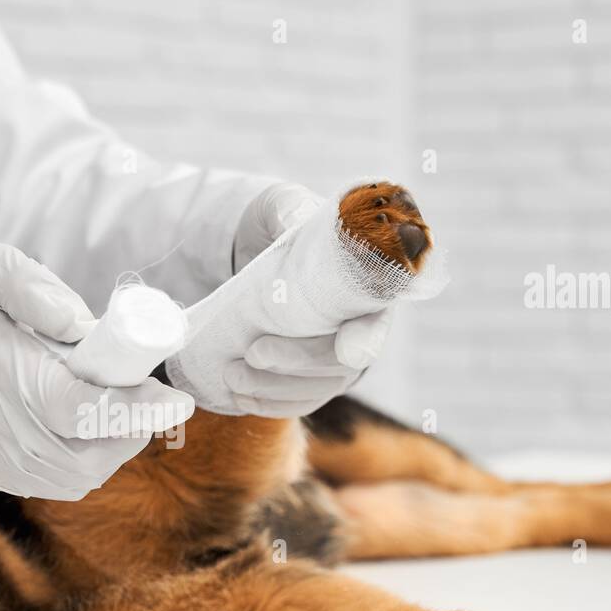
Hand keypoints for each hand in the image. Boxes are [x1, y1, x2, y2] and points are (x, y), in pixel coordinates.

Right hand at [0, 244, 193, 500]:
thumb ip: (35, 289)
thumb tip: (79, 323)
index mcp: (11, 384)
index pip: (86, 409)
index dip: (137, 407)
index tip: (178, 399)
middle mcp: (8, 437)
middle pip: (96, 453)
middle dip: (131, 425)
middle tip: (148, 394)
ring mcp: (6, 466)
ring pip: (86, 473)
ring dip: (114, 443)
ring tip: (116, 404)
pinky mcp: (5, 478)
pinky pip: (67, 480)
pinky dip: (91, 456)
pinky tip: (91, 424)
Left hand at [224, 181, 392, 416]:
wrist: (256, 249)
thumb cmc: (279, 224)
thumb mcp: (282, 206)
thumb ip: (289, 212)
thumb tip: (289, 223)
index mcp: (367, 285)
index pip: (378, 317)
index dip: (367, 337)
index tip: (347, 350)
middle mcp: (360, 327)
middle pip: (342, 363)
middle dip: (298, 362)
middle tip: (253, 352)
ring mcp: (336, 359)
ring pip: (318, 389)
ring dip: (275, 389)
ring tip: (232, 376)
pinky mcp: (309, 378)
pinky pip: (298, 402)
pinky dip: (269, 404)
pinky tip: (239, 397)